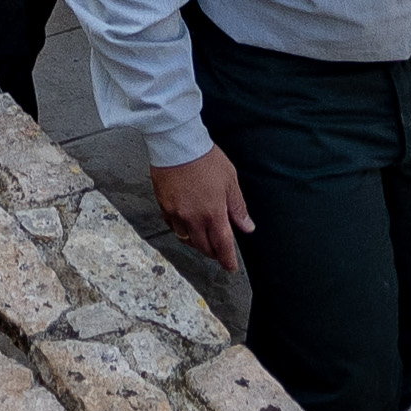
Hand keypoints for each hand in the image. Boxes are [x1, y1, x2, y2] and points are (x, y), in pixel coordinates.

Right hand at [149, 149, 250, 271]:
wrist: (177, 143)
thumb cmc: (206, 159)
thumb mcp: (230, 180)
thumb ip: (238, 207)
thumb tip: (247, 227)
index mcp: (213, 213)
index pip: (222, 246)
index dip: (227, 260)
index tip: (230, 267)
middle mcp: (193, 218)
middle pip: (203, 247)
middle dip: (212, 252)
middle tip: (218, 251)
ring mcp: (176, 213)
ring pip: (186, 239)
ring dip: (196, 242)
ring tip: (203, 237)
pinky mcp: (163, 205)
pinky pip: (172, 226)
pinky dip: (181, 229)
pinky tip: (186, 223)